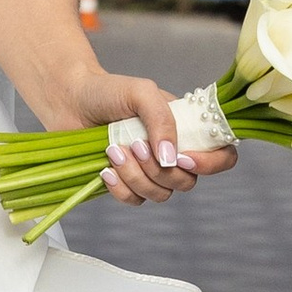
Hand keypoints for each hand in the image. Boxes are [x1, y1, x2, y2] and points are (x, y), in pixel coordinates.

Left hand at [52, 70, 236, 206]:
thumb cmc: (108, 91)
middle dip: (159, 169)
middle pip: (187, 182)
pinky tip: (105, 169)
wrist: (70, 100)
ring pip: (160, 194)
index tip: (182, 158)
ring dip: (135, 175)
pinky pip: (135, 201)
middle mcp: (172, 153)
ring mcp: (149, 171)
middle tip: (134, 143)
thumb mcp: (142, 93)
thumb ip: (162, 120)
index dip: (210, 164)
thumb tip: (170, 158)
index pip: (222, 156)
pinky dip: (120, 188)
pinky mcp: (125, 183)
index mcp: (186, 130)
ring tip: (113, 149)